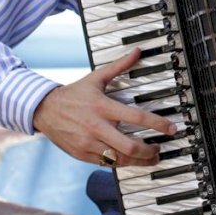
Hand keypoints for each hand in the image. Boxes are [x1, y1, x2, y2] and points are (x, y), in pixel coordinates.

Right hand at [33, 47, 176, 166]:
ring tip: (150, 158)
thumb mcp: (97, 78)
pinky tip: (130, 160)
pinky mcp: (82, 154)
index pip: (137, 117)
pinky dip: (121, 163)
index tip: (171, 128)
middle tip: (159, 149)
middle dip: (149, 151)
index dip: (157, 124)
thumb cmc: (74, 94)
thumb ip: (119, 66)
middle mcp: (97, 127)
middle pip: (129, 146)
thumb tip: (137, 52)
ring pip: (119, 159)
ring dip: (139, 161)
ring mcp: (89, 143)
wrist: (44, 110)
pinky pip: (106, 163)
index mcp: (103, 107)